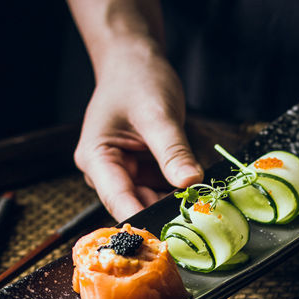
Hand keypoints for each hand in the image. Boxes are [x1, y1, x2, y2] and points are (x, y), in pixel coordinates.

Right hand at [74, 45, 203, 220]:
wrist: (134, 63)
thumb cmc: (137, 80)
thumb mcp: (158, 113)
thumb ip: (173, 150)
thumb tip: (190, 182)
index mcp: (96, 159)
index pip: (119, 201)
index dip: (144, 221)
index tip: (171, 234)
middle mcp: (106, 174)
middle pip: (135, 207)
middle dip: (164, 214)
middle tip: (198, 220)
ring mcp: (124, 177)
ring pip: (151, 205)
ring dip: (174, 207)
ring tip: (201, 207)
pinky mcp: (142, 176)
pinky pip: (161, 194)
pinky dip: (178, 196)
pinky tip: (197, 196)